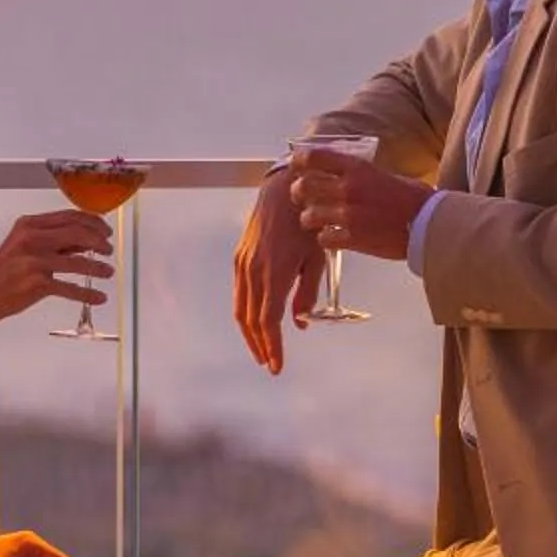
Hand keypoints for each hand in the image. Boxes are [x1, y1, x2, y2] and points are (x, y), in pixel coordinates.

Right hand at [0, 209, 113, 325]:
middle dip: (99, 241)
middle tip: (108, 249)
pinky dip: (88, 293)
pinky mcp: (37, 283)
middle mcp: (33, 239)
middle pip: (78, 233)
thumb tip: (83, 242)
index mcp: (30, 225)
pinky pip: (70, 288)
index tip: (105, 229)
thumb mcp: (23, 245)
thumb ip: (52, 241)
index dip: (92, 222)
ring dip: (97, 267)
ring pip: (78, 261)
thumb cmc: (1, 272)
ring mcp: (35, 261)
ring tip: (108, 271)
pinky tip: (98, 297)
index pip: (69, 216)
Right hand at [232, 167, 324, 373]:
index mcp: (275, 274)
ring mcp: (243, 264)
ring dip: (250, 333)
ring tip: (261, 348)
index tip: (276, 365)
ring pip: (241, 309)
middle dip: (260, 345)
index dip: (272, 346)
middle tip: (269, 363)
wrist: (285, 190)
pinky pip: (239, 293)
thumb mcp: (317, 258)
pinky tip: (256, 320)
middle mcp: (254, 271)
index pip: (269, 321)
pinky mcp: (239, 257)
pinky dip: (246, 312)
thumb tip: (301, 322)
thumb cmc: (308, 222)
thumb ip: (307, 293)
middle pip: (252, 320)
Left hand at [289, 150, 432, 264]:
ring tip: (316, 222)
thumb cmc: (414, 199)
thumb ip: (361, 174)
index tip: (298, 166)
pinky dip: (325, 239)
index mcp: (358, 168)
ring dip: (309, 219)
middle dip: (297, 193)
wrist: (430, 224)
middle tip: (301, 198)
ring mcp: (349, 215)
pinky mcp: (353, 238)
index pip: (315, 157)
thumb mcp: (385, 174)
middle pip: (303, 187)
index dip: (300, 161)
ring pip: (309, 216)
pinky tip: (333, 237)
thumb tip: (342, 174)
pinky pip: (324, 238)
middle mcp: (349, 189)